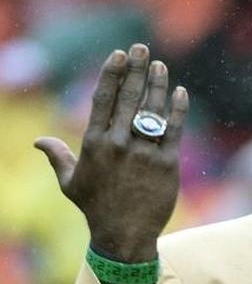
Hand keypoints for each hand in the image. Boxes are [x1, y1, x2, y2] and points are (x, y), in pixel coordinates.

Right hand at [34, 43, 189, 261]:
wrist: (125, 235)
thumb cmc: (96, 208)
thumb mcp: (70, 183)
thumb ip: (57, 157)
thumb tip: (38, 142)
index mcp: (94, 144)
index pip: (102, 100)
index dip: (111, 74)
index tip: (118, 55)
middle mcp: (118, 145)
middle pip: (128, 99)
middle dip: (135, 70)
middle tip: (141, 48)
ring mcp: (144, 154)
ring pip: (152, 112)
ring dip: (156, 85)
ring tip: (160, 66)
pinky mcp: (167, 165)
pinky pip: (174, 132)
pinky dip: (177, 111)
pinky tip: (180, 93)